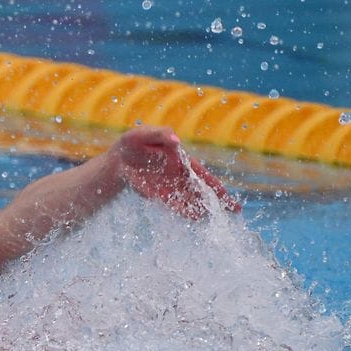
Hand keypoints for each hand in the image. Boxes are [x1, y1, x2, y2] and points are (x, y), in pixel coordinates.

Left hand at [113, 127, 240, 218]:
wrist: (118, 158)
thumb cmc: (135, 141)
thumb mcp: (147, 133)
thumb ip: (162, 135)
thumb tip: (177, 142)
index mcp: (183, 161)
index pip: (204, 176)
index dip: (218, 187)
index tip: (230, 197)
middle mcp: (179, 177)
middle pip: (201, 191)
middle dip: (216, 201)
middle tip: (232, 211)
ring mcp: (169, 188)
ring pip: (189, 200)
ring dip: (200, 208)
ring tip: (212, 216)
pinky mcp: (157, 194)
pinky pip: (172, 204)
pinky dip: (182, 210)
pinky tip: (193, 217)